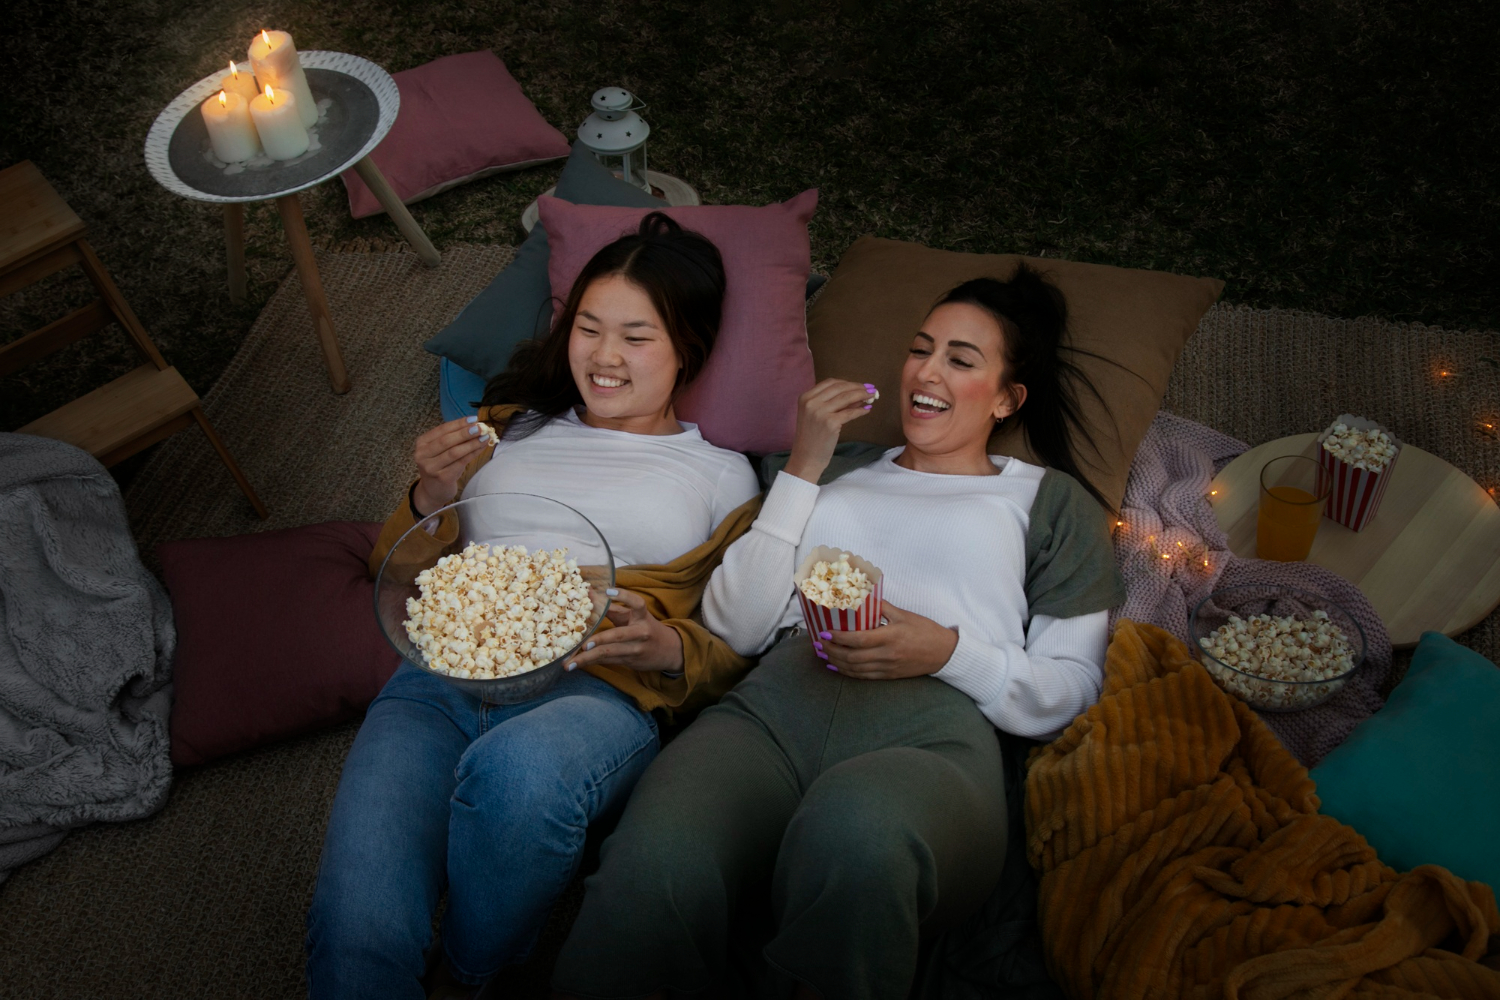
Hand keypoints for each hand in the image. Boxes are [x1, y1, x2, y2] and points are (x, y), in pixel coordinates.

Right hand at [412, 416, 489, 515]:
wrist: (432, 491)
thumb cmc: (440, 467)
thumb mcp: (440, 451)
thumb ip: (452, 438)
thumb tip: (475, 425)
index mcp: (421, 443)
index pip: (441, 430)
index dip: (458, 424)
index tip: (473, 419)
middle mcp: (422, 455)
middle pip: (446, 441)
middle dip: (465, 433)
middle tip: (480, 427)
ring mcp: (431, 467)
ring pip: (454, 452)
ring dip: (471, 443)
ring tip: (484, 437)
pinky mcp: (442, 478)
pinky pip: (460, 463)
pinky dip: (472, 454)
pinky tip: (481, 448)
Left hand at [565, 589, 683, 673]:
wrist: (669, 650)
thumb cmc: (645, 628)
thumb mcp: (633, 616)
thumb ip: (612, 607)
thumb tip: (589, 593)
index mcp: (642, 617)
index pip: (636, 603)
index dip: (624, 596)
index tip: (608, 591)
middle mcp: (641, 633)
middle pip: (619, 635)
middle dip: (600, 640)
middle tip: (582, 645)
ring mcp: (636, 650)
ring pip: (609, 653)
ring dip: (588, 658)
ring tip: (569, 663)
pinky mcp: (630, 662)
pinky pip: (607, 661)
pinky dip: (591, 662)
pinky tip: (576, 664)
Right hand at [782, 379, 877, 483]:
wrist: (805, 458)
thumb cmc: (812, 438)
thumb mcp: (817, 416)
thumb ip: (834, 404)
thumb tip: (857, 395)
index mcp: (805, 397)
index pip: (830, 383)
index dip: (847, 382)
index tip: (859, 385)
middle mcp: (811, 402)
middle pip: (840, 387)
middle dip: (857, 387)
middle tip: (870, 389)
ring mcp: (820, 412)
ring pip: (846, 397)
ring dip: (862, 395)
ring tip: (872, 396)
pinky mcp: (830, 423)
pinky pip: (850, 413)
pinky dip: (860, 410)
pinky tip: (867, 410)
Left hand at [820, 601, 957, 679]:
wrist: (943, 653)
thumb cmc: (925, 631)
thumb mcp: (904, 614)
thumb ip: (882, 607)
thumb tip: (863, 596)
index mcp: (890, 637)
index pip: (858, 639)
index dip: (839, 637)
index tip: (826, 632)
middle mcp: (887, 654)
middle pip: (852, 656)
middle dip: (832, 650)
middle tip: (819, 643)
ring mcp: (887, 667)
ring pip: (855, 668)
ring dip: (837, 662)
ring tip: (823, 654)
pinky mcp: (888, 675)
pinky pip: (864, 676)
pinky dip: (848, 672)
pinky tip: (837, 667)